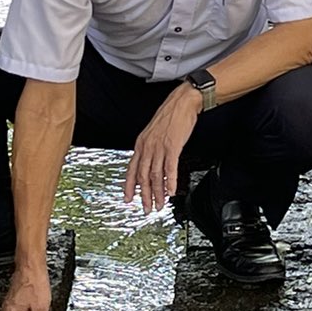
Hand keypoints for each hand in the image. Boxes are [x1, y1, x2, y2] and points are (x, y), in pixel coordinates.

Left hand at [124, 85, 201, 212]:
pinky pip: (170, 168)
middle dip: (145, 195)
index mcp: (141, 144)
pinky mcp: (173, 146)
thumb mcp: (153, 132)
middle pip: (143, 176)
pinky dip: (170, 182)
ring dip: (158, 193)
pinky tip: (171, 191)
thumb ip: (150, 147)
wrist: (182, 102)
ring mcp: (159, 147)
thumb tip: (149, 161)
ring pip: (155, 175)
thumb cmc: (170, 116)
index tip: (128, 198)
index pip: (131, 169)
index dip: (129, 186)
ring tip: (160, 204)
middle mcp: (148, 147)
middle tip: (147, 208)